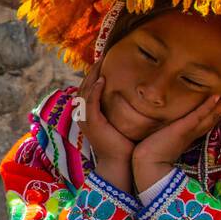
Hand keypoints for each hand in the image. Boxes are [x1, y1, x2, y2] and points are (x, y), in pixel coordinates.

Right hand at [78, 61, 134, 190]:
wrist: (119, 163)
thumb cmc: (124, 145)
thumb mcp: (123, 122)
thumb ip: (123, 109)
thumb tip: (136, 95)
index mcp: (90, 114)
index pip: (89, 89)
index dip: (95, 74)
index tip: (105, 61)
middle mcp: (84, 114)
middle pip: (84, 86)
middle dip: (92, 70)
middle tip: (102, 56)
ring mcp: (86, 119)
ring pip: (85, 91)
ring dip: (93, 75)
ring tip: (101, 62)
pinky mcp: (92, 123)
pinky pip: (90, 102)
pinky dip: (94, 90)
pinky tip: (102, 80)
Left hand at [132, 89, 220, 191]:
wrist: (147, 165)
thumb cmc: (150, 154)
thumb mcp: (161, 138)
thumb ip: (165, 132)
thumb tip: (162, 124)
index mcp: (188, 136)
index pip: (205, 121)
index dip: (215, 112)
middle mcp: (192, 133)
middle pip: (213, 118)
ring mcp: (189, 131)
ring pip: (211, 116)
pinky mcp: (183, 129)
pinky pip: (198, 115)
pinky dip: (207, 106)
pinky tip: (216, 96)